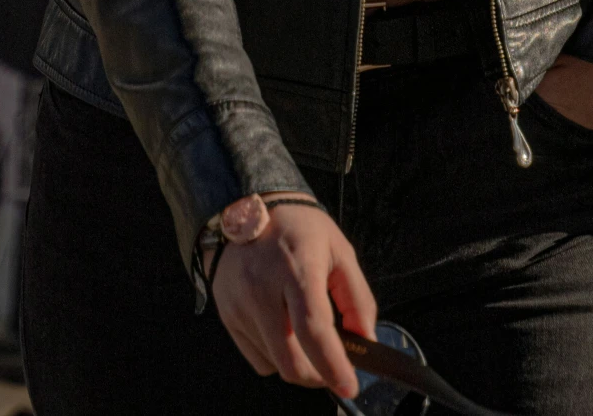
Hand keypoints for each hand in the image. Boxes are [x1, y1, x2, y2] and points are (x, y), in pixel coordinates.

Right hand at [212, 202, 377, 394]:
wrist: (244, 206)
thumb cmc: (297, 228)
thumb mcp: (339, 251)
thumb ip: (358, 298)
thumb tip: (366, 342)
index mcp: (297, 267)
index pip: (313, 329)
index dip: (333, 365)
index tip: (350, 386)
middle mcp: (262, 288)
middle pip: (291, 361)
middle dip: (318, 377)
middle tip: (334, 369)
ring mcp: (240, 305)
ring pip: (275, 364)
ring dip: (298, 362)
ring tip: (305, 331)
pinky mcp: (226, 316)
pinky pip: (258, 358)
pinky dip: (276, 355)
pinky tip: (282, 327)